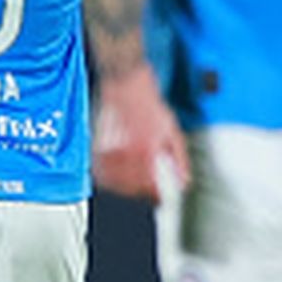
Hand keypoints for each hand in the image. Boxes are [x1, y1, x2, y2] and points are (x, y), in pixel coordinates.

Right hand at [92, 66, 189, 202]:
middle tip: (149, 193)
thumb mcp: (171, 130)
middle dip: (141, 194)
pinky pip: (101, 170)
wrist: (125, 81)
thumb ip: (178, 159)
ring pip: (114, 182)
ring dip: (124, 188)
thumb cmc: (147, 101)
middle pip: (131, 188)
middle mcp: (126, 152)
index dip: (156, 197)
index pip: (150, 186)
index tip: (160, 200)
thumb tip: (183, 180)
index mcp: (146, 150)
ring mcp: (110, 149)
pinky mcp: (99, 144)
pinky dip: (109, 177)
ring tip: (133, 187)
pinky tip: (117, 176)